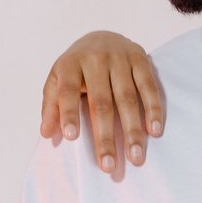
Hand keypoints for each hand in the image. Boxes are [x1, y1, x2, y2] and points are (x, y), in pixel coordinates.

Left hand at [40, 31, 164, 176]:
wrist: (102, 36)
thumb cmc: (77, 68)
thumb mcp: (57, 80)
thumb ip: (51, 106)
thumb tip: (47, 133)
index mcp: (70, 64)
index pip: (67, 91)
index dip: (69, 114)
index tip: (71, 138)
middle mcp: (95, 59)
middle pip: (101, 102)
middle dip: (105, 136)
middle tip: (107, 166)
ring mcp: (120, 58)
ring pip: (127, 98)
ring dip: (133, 130)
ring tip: (135, 157)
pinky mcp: (141, 59)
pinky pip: (149, 87)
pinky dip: (153, 109)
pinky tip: (154, 131)